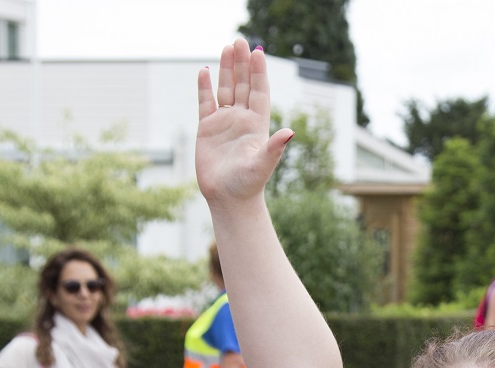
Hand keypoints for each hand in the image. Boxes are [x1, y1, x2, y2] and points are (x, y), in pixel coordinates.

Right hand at [196, 39, 294, 206]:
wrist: (229, 199)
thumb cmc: (248, 184)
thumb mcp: (263, 164)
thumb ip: (275, 148)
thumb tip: (290, 133)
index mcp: (257, 124)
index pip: (258, 92)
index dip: (258, 73)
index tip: (258, 53)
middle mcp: (242, 120)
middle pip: (242, 85)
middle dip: (242, 63)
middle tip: (240, 41)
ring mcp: (224, 123)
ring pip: (225, 89)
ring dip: (227, 69)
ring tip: (227, 47)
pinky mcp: (207, 129)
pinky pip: (206, 103)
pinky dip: (205, 87)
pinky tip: (205, 71)